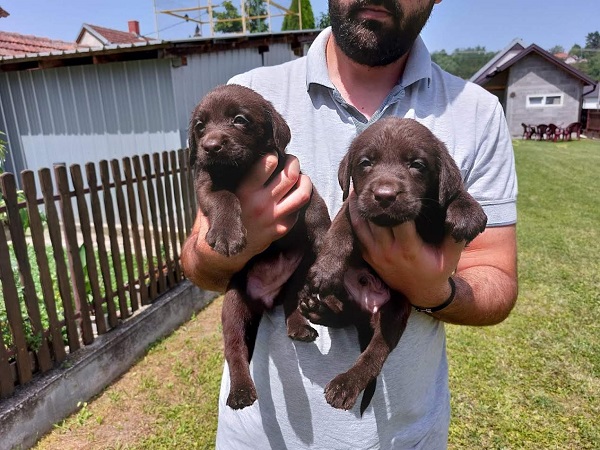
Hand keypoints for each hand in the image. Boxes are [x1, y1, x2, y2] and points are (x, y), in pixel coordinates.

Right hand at [181, 153, 311, 291]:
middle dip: (293, 163)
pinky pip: (298, 211)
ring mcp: (272, 218)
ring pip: (302, 194)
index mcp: (244, 191)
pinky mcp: (280, 230)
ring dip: (305, 181)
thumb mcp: (220, 193)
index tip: (273, 155)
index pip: (268, 163)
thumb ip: (234, 177)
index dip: (273, 154)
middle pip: (290, 176)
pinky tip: (294, 196)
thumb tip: (249, 155)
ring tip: (301, 177)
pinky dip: (299, 201)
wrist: (222, 251)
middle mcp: (260, 203)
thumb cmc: (221, 216)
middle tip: (291, 161)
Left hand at [348, 191, 464, 306]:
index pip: (400, 221)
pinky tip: (353, 205)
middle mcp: (389, 251)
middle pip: (376, 221)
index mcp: (410, 249)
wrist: (421, 292)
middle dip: (375, 202)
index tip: (397, 190)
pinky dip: (354, 220)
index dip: (398, 205)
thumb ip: (455, 236)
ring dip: (358, 208)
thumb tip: (458, 217)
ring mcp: (376, 255)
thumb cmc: (438, 269)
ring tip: (356, 188)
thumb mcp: (451, 255)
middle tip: (372, 183)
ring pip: (361, 227)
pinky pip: (357, 236)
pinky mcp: (368, 257)